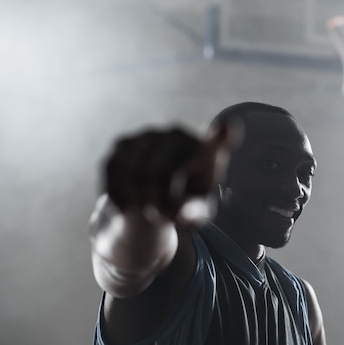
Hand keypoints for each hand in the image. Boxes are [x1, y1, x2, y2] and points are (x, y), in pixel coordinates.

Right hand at [102, 120, 236, 222]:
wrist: (151, 200)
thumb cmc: (185, 203)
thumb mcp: (196, 213)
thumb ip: (194, 213)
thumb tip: (179, 213)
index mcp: (207, 151)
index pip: (220, 140)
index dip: (222, 136)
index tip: (227, 126)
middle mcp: (179, 134)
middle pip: (163, 173)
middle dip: (160, 204)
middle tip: (162, 218)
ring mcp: (149, 135)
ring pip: (138, 176)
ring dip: (141, 203)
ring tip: (149, 211)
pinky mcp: (123, 143)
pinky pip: (116, 175)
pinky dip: (121, 199)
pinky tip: (128, 208)